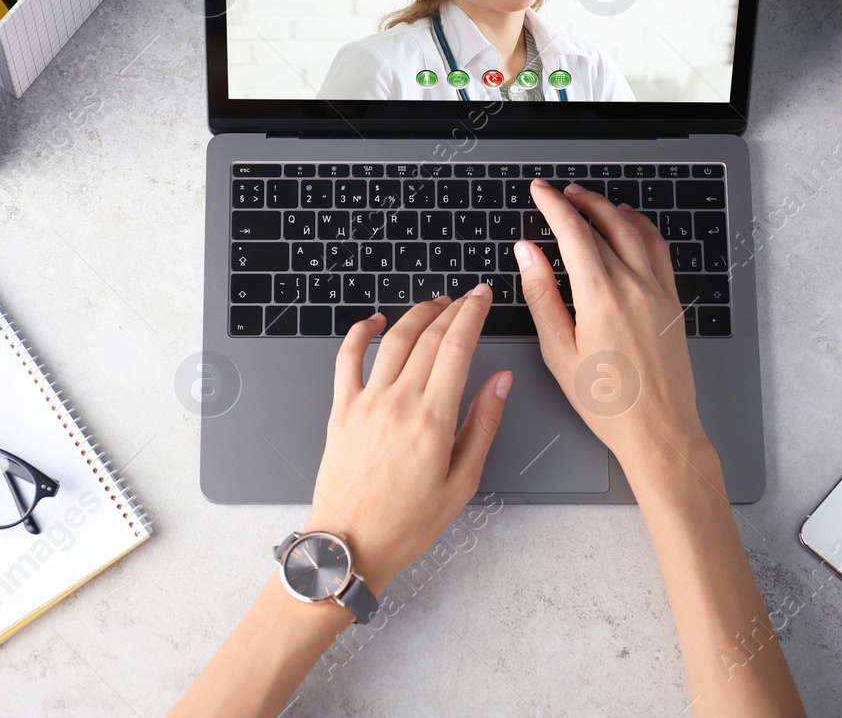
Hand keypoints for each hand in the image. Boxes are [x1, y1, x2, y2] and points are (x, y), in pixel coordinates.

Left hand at [302, 289, 510, 588]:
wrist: (351, 544)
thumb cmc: (406, 523)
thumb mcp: (462, 481)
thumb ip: (482, 424)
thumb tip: (500, 381)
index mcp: (432, 419)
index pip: (457, 347)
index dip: (473, 315)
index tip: (483, 298)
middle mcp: (397, 403)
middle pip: (428, 337)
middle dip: (453, 309)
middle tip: (468, 298)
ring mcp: (365, 403)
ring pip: (393, 340)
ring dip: (416, 315)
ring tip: (435, 305)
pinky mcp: (341, 410)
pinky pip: (347, 358)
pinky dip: (361, 332)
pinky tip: (376, 322)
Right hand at [516, 179, 714, 480]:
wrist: (658, 429)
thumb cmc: (606, 401)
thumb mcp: (558, 350)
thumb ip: (541, 295)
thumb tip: (528, 252)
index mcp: (601, 296)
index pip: (573, 232)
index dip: (553, 205)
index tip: (539, 191)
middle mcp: (634, 285)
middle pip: (604, 225)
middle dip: (578, 202)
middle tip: (559, 193)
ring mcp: (658, 291)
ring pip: (635, 231)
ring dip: (610, 209)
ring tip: (590, 201)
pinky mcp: (672, 301)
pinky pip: (658, 249)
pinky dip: (641, 228)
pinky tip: (630, 225)